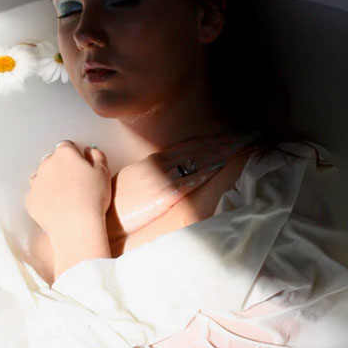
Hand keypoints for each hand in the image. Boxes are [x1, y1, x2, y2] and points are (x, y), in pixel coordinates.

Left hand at [25, 140, 111, 235]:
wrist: (76, 226)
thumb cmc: (93, 198)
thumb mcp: (103, 173)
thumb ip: (97, 156)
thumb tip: (88, 150)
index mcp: (65, 154)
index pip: (67, 146)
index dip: (75, 156)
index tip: (81, 166)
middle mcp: (46, 164)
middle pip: (52, 160)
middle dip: (61, 167)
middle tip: (74, 183)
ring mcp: (36, 182)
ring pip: (42, 176)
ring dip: (50, 182)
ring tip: (64, 196)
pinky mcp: (30, 199)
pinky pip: (36, 194)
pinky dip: (43, 198)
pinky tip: (55, 206)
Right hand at [109, 133, 256, 234]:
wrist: (99, 213)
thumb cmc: (113, 201)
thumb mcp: (130, 180)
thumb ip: (149, 173)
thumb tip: (165, 171)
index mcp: (152, 162)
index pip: (187, 146)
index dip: (210, 140)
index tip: (230, 135)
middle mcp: (159, 165)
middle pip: (197, 149)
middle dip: (223, 141)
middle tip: (248, 134)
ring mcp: (161, 178)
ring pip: (197, 160)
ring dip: (221, 151)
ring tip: (243, 143)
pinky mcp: (162, 194)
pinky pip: (188, 180)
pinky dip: (204, 171)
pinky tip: (220, 165)